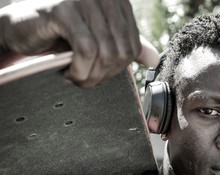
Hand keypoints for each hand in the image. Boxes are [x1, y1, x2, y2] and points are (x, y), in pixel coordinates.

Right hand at [0, 0, 142, 86]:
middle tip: (86, 80)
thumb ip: (126, 44)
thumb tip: (154, 59)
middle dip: (104, 75)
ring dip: (91, 75)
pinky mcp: (63, 9)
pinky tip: (68, 72)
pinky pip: (86, 50)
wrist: (22, 27)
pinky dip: (79, 69)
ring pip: (105, 53)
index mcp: (117, 3)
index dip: (118, 69)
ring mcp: (84, 0)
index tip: (99, 75)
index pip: (133, 47)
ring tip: (76, 78)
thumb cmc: (62, 34)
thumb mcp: (98, 38)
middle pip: (121, 52)